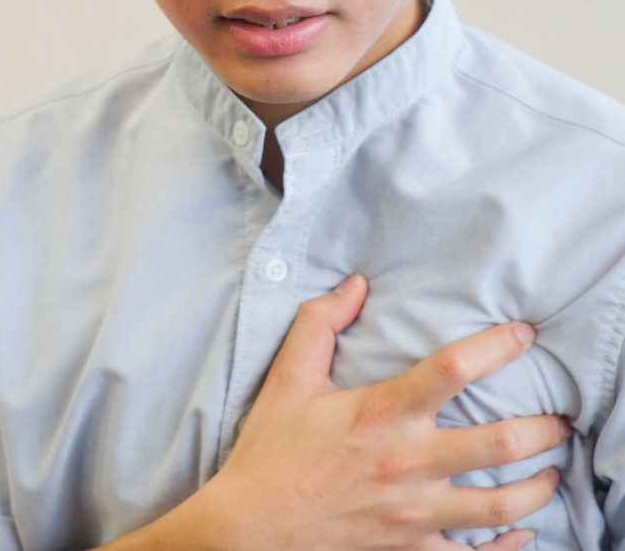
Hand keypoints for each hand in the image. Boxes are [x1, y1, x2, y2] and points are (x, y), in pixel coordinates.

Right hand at [205, 273, 565, 549]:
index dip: (497, 346)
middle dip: (542, 427)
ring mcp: (414, 513)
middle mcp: (408, 463)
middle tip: (559, 416)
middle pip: (499, 443)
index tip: (524, 334)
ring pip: (500, 505)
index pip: (453, 369)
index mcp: (382, 413)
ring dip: (538, 486)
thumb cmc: (271, 451)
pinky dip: (507, 546)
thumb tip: (356, 284)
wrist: (250, 529)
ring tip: (551, 467)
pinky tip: (522, 531)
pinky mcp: (409, 550)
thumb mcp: (288, 377)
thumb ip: (320, 322)